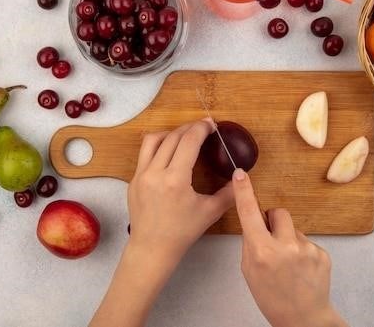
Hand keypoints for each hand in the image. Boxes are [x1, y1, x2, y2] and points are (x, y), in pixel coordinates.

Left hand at [127, 119, 234, 261]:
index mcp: (175, 180)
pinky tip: (169, 153)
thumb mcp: (210, 212)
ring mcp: (140, 176)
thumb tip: (241, 178)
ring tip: (183, 136)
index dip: (201, 129)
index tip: (210, 125)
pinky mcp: (133, 180)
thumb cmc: (182, 232)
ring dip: (170, 133)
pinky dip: (158, 147)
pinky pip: (144, 154)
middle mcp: (155, 173)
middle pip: (172, 137)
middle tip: (202, 128)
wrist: (152, 249)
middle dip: (189, 128)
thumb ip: (229, 193)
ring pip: (153, 140)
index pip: (188, 142)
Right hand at [233, 169, 347, 326]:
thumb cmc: (272, 298)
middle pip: (278, 212)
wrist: (304, 319)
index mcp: (262, 251)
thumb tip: (254, 222)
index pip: (249, 212)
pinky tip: (301, 269)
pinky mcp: (321, 253)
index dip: (244, 191)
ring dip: (288, 238)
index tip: (240, 175)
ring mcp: (306, 249)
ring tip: (289, 263)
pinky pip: (306, 241)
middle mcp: (285, 246)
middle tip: (271, 241)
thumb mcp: (249, 271)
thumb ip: (251, 244)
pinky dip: (301, 250)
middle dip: (272, 221)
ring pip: (293, 228)